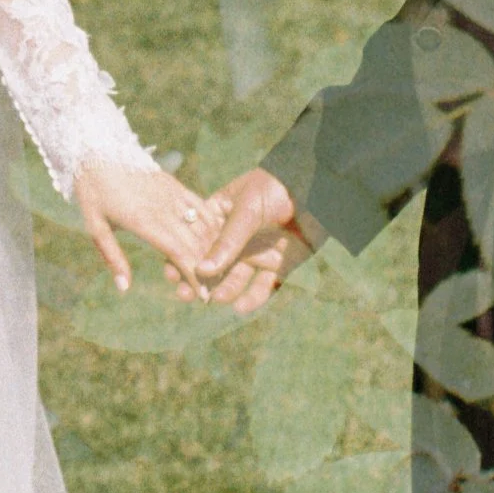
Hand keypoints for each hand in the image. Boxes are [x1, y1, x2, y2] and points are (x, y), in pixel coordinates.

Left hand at [73, 155, 211, 297]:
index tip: (203, 296)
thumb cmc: (92, 190)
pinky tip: (220, 239)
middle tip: (215, 291)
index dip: (194, 275)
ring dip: (213, 249)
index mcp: (145, 221)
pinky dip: (212, 224)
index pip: (178, 253)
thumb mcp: (95, 226)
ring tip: (218, 271)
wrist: (98, 149)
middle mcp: (164, 208)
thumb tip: (124, 288)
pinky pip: (201, 206)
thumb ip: (112, 257)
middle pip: (196, 243)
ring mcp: (173, 195)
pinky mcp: (176, 185)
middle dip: (208, 268)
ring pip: (203, 226)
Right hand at [187, 169, 310, 314]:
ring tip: (215, 299)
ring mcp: (260, 250)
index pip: (198, 238)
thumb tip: (202, 270)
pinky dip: (253, 296)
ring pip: (237, 276)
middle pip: (215, 262)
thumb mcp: (249, 208)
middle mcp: (239, 236)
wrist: (322, 186)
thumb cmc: (280, 186)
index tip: (170, 272)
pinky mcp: (282, 264)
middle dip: (200, 279)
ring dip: (225, 288)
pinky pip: (265, 284)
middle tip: (186, 295)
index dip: (183, 256)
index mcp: (224, 215)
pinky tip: (240, 306)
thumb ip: (229, 241)